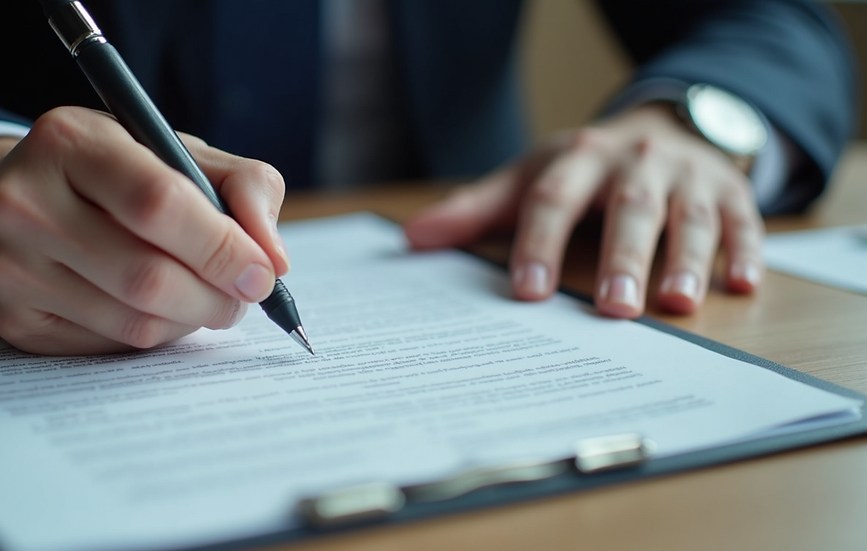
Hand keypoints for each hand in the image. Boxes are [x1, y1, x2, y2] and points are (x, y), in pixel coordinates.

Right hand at [0, 107, 288, 353]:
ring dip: (191, 318)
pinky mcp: (14, 318)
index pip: (159, 203)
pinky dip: (155, 333)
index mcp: (70, 140)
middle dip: (216, 296)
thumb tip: (273, 258)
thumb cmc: (119, 176)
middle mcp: (23, 200)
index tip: (263, 272)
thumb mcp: (179, 153)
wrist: (15, 203)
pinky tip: (156, 307)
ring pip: (135, 320)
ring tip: (203, 297)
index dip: (222, 246)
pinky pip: (113, 344)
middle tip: (244, 296)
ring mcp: (9, 264)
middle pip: (147, 275)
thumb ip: (244, 186)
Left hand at [404, 103, 763, 317]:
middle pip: (629, 209)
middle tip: (614, 309)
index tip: (527, 291)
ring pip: (688, 217)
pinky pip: (743, 221)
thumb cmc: (585, 167)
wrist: (661, 128)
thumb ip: (477, 209)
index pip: (554, 200)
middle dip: (622, 256)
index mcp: (580, 159)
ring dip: (685, 258)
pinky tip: (741, 284)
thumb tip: (413, 239)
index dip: (540, 243)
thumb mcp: (530, 176)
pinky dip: (745, 251)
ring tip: (677, 302)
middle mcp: (636, 163)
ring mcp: (688, 177)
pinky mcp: (730, 194)